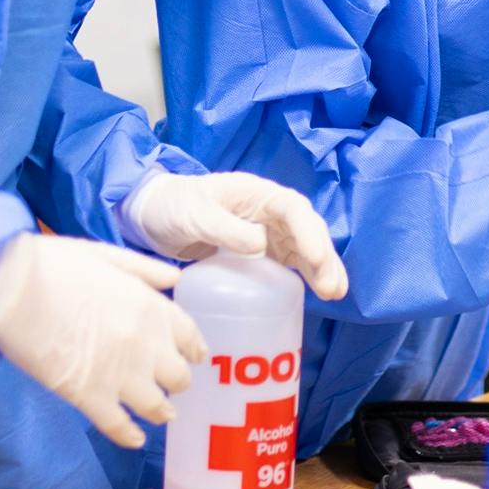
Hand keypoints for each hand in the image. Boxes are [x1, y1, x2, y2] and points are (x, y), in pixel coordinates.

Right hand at [0, 233, 207, 447]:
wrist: (12, 289)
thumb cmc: (52, 265)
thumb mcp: (105, 255)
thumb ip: (143, 270)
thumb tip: (175, 280)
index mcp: (151, 307)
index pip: (189, 336)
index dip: (193, 349)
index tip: (193, 356)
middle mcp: (145, 345)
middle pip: (179, 377)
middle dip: (177, 381)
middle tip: (170, 384)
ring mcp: (120, 375)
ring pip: (156, 407)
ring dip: (161, 411)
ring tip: (161, 414)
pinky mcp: (88, 398)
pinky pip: (119, 426)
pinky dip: (130, 436)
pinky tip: (135, 439)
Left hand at [122, 170, 346, 299]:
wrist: (153, 216)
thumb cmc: (173, 206)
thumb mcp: (195, 214)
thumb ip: (225, 228)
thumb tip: (261, 246)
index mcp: (256, 193)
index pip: (293, 210)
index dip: (309, 233)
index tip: (316, 258)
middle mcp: (268, 212)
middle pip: (306, 231)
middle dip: (323, 257)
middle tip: (332, 287)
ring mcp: (267, 232)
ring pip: (303, 249)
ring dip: (321, 269)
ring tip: (334, 294)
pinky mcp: (260, 253)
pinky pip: (288, 264)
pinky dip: (304, 277)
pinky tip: (316, 294)